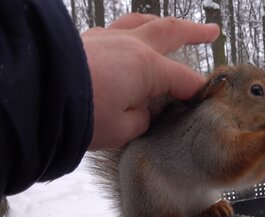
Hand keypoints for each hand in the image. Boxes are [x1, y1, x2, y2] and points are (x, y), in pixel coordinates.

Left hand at [82, 14, 219, 149]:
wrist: (35, 96)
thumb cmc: (80, 115)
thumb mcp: (122, 129)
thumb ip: (141, 118)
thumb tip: (143, 110)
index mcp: (146, 67)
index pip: (183, 78)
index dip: (197, 90)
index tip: (206, 99)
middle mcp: (130, 46)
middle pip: (169, 31)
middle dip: (194, 32)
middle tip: (211, 31)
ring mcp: (107, 39)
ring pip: (141, 22)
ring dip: (161, 23)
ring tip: (173, 26)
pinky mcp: (87, 41)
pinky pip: (116, 30)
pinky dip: (131, 32)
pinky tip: (130, 41)